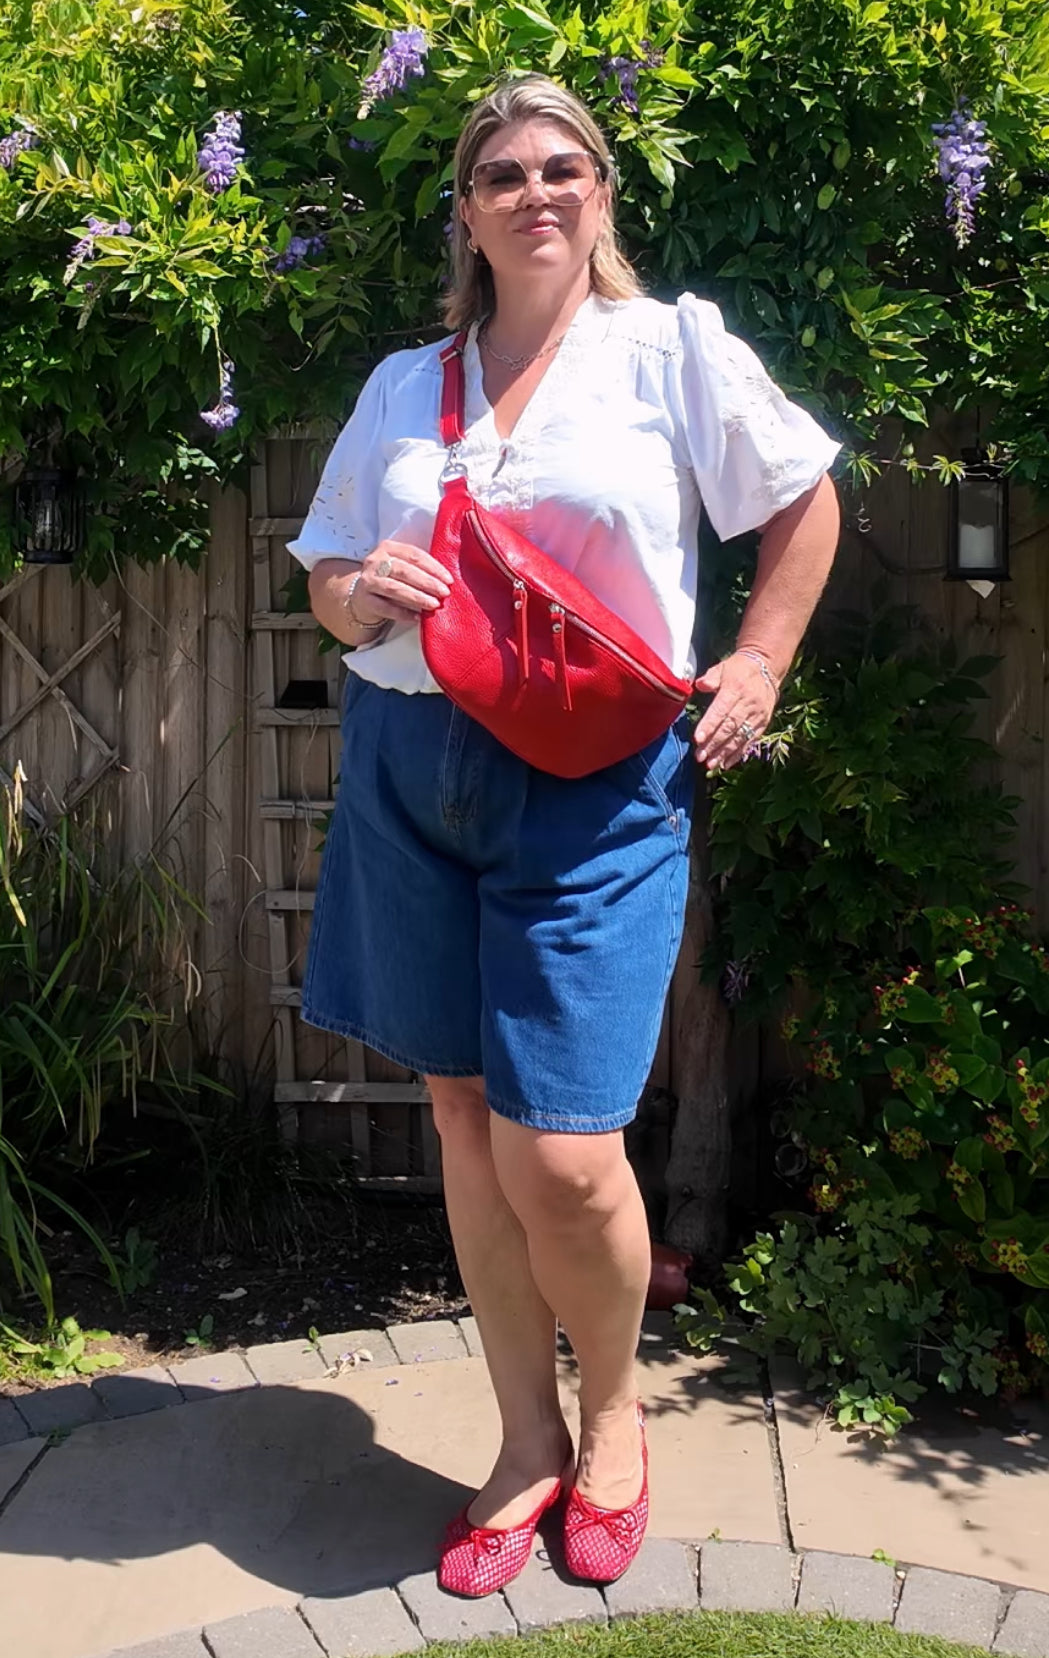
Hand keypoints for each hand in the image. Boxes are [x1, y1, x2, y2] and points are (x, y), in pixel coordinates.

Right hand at [347, 539, 451, 628]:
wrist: (361, 595)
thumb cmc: (388, 579)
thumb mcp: (400, 566)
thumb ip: (418, 568)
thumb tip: (445, 580)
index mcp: (388, 548)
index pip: (414, 554)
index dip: (433, 567)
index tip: (449, 579)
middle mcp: (375, 562)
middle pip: (405, 570)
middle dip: (428, 582)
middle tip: (444, 593)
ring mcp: (368, 581)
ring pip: (395, 588)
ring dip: (417, 597)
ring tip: (433, 604)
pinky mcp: (365, 600)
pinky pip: (386, 607)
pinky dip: (403, 613)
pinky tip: (417, 617)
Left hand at [692, 650, 778, 772]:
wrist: (766, 667)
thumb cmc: (738, 669)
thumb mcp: (723, 667)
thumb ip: (711, 678)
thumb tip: (700, 685)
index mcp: (735, 689)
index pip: (721, 710)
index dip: (709, 725)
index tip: (697, 738)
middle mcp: (748, 704)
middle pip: (729, 727)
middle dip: (714, 743)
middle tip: (700, 756)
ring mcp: (757, 715)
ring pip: (740, 737)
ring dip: (725, 752)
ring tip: (711, 764)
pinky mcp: (763, 723)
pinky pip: (750, 741)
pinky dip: (738, 754)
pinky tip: (726, 763)